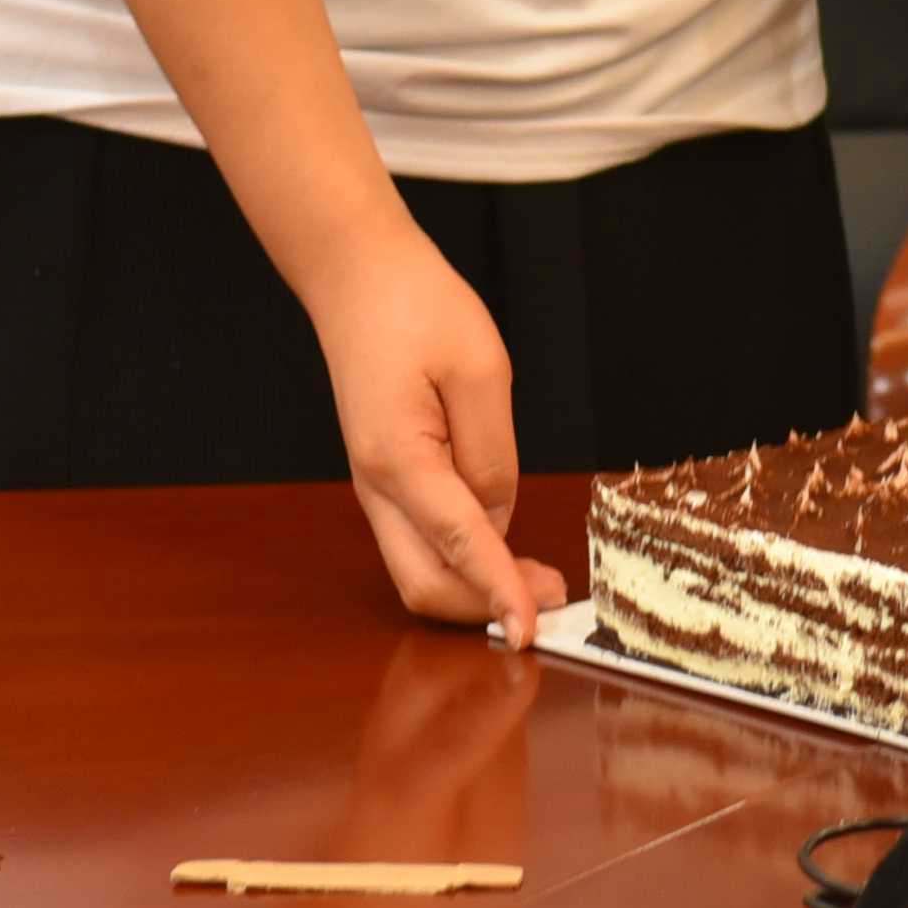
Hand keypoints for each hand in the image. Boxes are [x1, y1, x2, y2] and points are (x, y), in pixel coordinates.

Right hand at [288, 219, 565, 635]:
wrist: (357, 278)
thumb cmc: (416, 308)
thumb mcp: (480, 368)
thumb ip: (492, 452)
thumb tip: (499, 514)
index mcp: (399, 461)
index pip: (460, 545)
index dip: (500, 592)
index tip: (533, 628)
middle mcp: (377, 486)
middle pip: (425, 584)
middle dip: (485, 607)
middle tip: (550, 601)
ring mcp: (377, 486)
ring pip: (419, 569)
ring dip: (475, 587)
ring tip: (538, 581)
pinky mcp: (388, 477)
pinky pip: (421, 540)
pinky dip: (462, 559)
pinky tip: (503, 546)